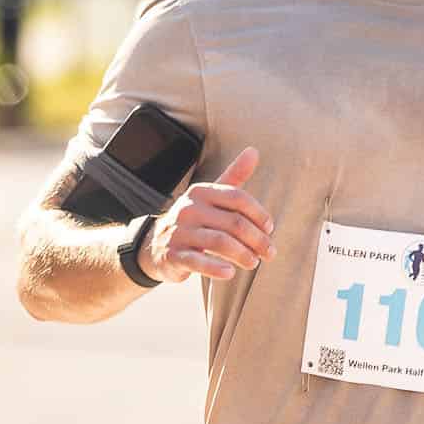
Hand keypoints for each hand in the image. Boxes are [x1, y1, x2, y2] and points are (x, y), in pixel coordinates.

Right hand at [143, 147, 274, 282]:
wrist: (154, 245)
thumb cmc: (195, 219)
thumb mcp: (212, 197)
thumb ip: (234, 176)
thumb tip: (254, 150)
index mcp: (201, 192)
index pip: (238, 198)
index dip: (259, 214)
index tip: (270, 228)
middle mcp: (188, 209)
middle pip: (233, 223)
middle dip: (257, 239)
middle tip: (269, 253)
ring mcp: (178, 232)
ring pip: (219, 242)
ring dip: (243, 254)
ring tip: (254, 263)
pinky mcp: (172, 254)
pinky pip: (197, 261)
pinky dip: (216, 268)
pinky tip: (230, 273)